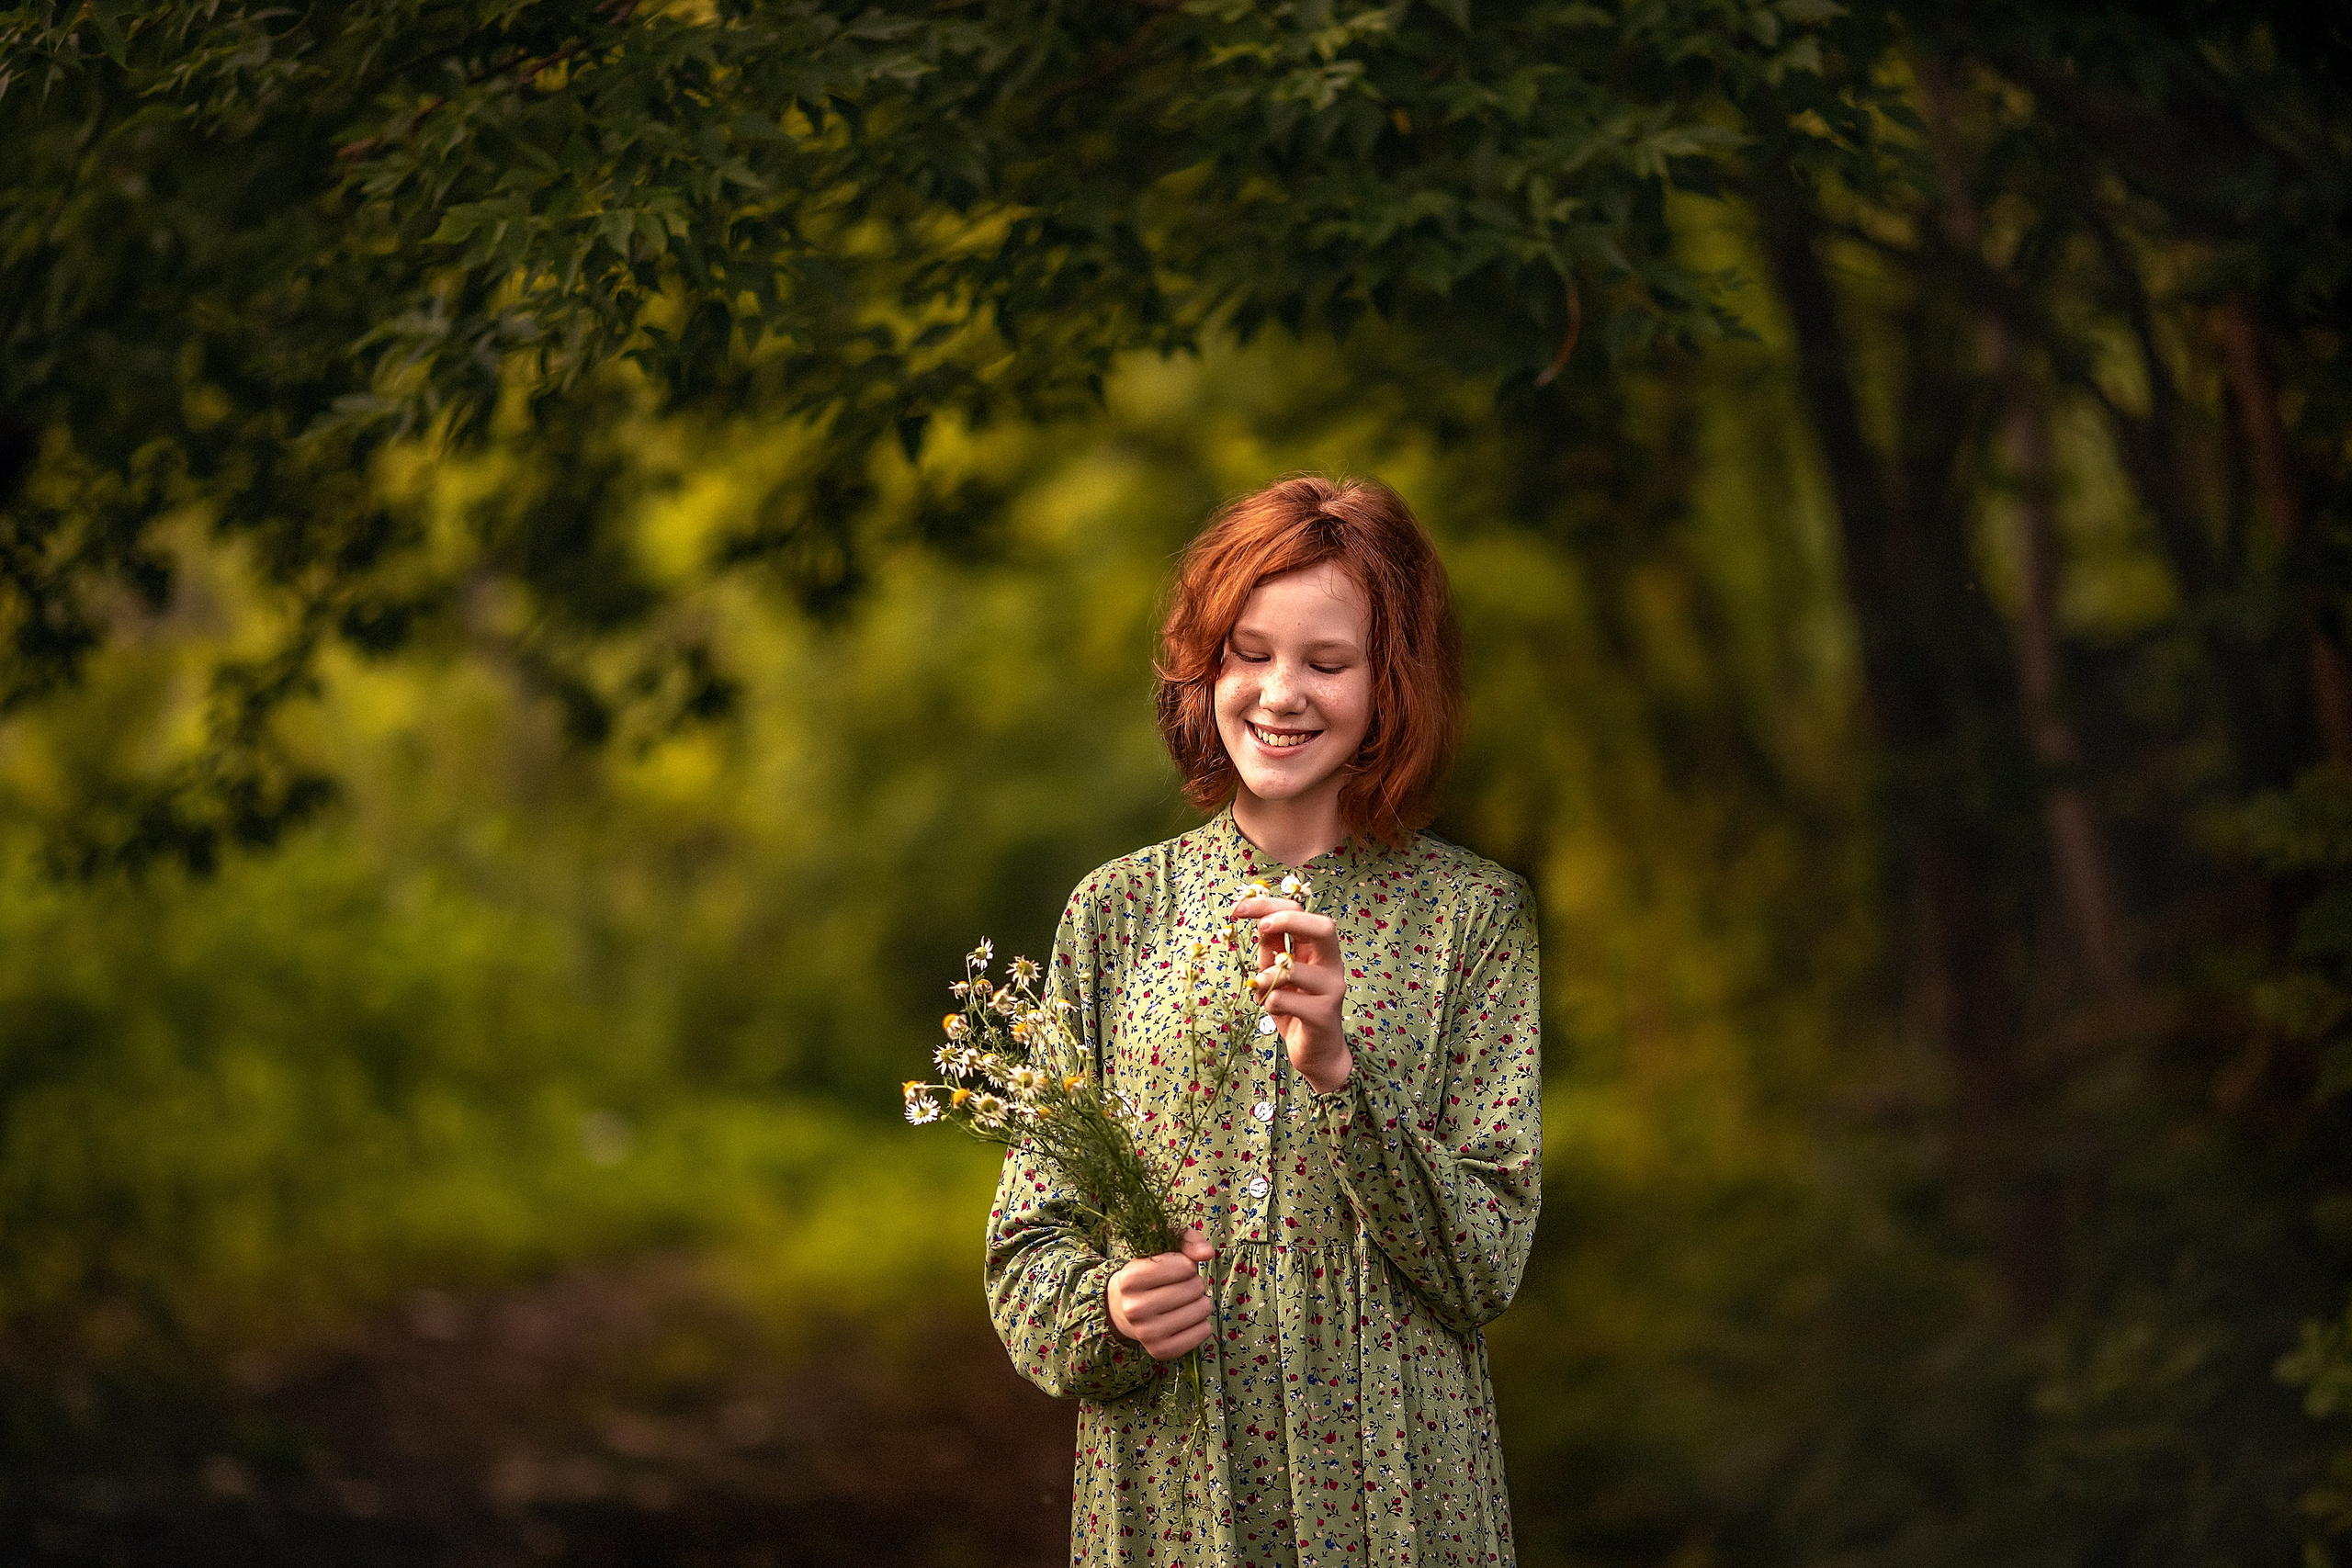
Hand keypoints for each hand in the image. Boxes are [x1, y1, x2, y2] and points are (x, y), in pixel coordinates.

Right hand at [1106, 1231, 1216, 1360]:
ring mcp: (1147, 1333)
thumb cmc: (1149, 1272)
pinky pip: (1204, 1332)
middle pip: (1195, 1287)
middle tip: (1180, 1287)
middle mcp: (1134, 1308)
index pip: (1185, 1266)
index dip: (1186, 1264)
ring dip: (1200, 1302)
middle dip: (1194, 1283)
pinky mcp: (1160, 1351)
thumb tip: (1208, 1253)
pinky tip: (1187, 1319)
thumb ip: (1187, 1240)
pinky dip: (1202, 1323)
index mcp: (1130, 1278)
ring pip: (1202, 1309)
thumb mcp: (1162, 1248)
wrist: (1124, 1308)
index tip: (1175, 1268)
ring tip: (1184, 1302)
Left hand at [1229, 891, 1350, 1093]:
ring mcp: (1332, 989)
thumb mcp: (1277, 973)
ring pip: (1294, 969)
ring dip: (1266, 976)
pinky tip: (1272, 1009)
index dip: (1270, 905)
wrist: (1316, 1052)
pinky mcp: (1324, 1015)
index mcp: (1319, 949)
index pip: (1302, 912)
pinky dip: (1269, 1002)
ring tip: (1260, 988)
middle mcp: (1332, 964)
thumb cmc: (1295, 1007)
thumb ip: (1272, 949)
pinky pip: (1285, 1000)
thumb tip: (1258, 919)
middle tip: (1260, 927)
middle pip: (1323, 927)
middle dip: (1286, 920)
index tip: (1240, 908)